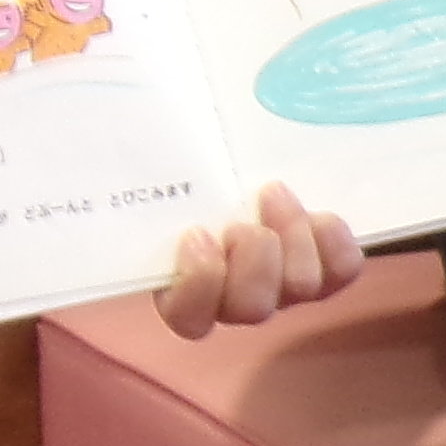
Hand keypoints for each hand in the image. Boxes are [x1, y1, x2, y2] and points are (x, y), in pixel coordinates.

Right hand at [158, 183, 366, 338]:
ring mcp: (283, 289)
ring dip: (292, 239)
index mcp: (183, 290)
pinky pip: (342, 273)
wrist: (247, 171)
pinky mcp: (325, 270)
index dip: (199, 284)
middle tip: (245, 221)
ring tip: (275, 196)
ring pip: (300, 290)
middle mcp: (234, 300)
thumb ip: (138, 179)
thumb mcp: (158, 180)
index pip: (190, 318)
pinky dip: (336, 243)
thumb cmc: (190, 179)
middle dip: (254, 260)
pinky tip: (321, 214)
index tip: (197, 234)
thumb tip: (103, 127)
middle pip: (252, 309)